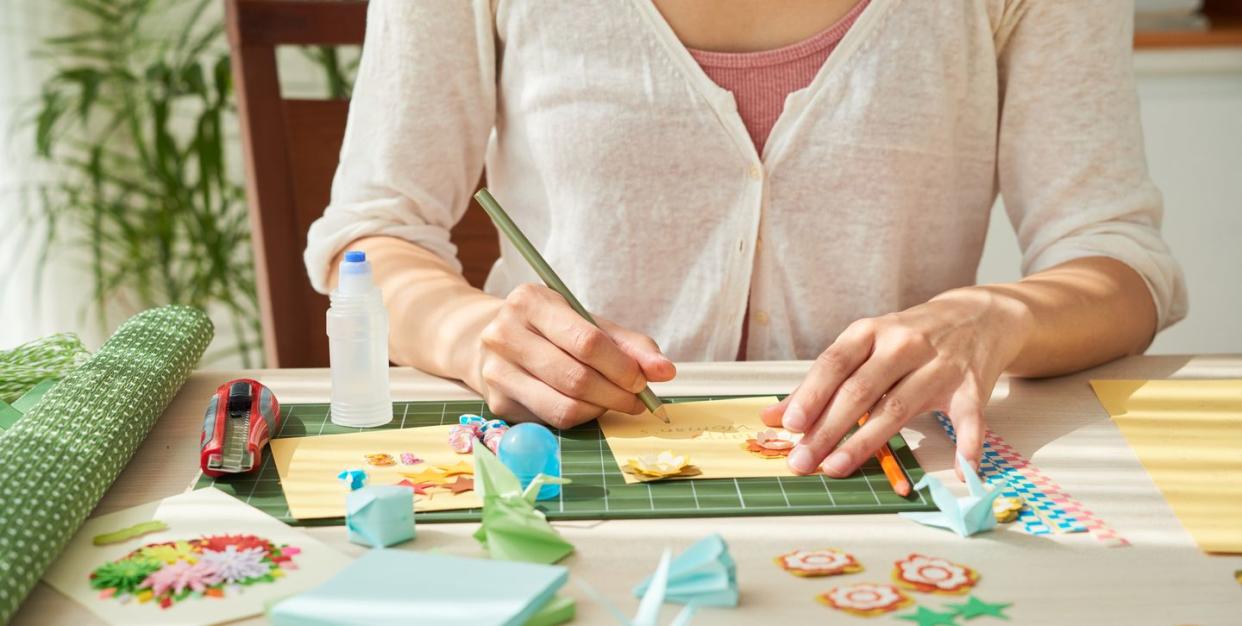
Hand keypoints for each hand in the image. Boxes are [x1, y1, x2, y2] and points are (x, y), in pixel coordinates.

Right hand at [477, 283, 676, 427]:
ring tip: (616, 403)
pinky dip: (580, 418)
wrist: (490, 339)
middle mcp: (504, 334)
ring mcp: (496, 371)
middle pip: (575, 377)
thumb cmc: (551, 330)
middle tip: (636, 400)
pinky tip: (589, 407)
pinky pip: (552, 421)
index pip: (586, 341)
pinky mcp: (498, 403)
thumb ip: (628, 345)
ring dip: (601, 410)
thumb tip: (664, 371)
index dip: (621, 367)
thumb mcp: (587, 323)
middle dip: (615, 394)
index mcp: (530, 302)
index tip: (642, 380)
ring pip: (564, 406)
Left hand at [761, 287, 1031, 479]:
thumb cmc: (908, 338)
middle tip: (802, 460)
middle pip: (860, 390)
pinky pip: (969, 420)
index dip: (811, 394)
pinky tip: (959, 472)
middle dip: (827, 428)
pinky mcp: (971, 386)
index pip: (834, 364)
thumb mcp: (864, 347)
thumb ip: (821, 382)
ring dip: (865, 441)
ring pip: (898, 407)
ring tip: (836, 468)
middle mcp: (903, 344)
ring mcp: (939, 365)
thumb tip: (773, 417)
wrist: (978, 316)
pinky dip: (966, 446)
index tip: (790, 425)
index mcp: (870, 331)